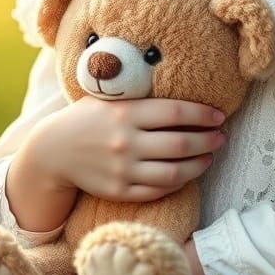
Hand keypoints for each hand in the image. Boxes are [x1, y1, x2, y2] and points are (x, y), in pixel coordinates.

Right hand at [26, 96, 226, 201]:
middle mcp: (126, 141)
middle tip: (222, 137)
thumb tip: (179, 83)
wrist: (53, 151)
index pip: (176, 112)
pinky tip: (187, 173)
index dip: (203, 114)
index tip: (219, 116)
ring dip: (199, 164)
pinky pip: (158, 190)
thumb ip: (139, 93)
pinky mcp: (119, 191)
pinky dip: (178, 182)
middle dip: (208, 140)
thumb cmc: (88, 118)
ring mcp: (123, 169)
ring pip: (174, 171)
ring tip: (210, 156)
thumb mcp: (109, 97)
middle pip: (181, 143)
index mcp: (126, 113)